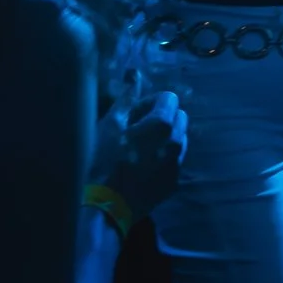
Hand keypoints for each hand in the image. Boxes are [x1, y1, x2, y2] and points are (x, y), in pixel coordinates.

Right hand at [100, 90, 187, 218]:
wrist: (106, 207)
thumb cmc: (103, 161)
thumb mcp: (110, 125)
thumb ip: (127, 97)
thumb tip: (135, 74)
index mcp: (163, 124)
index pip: (170, 98)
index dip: (151, 103)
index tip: (135, 115)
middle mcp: (177, 142)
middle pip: (179, 117)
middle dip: (162, 118)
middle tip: (137, 131)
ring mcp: (178, 164)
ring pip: (179, 139)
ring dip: (165, 138)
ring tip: (141, 150)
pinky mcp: (174, 182)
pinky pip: (175, 161)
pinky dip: (163, 158)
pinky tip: (143, 167)